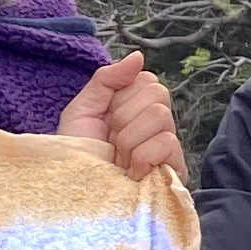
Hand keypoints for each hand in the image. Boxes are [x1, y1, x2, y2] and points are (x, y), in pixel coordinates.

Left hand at [61, 53, 185, 180]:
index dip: (122, 97)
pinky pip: (167, 142)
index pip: (147, 79)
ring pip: (160, 115)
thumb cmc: (76, 156)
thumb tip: (138, 56)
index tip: (105, 120)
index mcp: (135, 108)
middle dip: (123, 117)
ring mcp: (168, 148)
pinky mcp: (175, 169)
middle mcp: (156, 125)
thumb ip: (107, 79)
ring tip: (118, 160)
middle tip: (111, 142)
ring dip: (129, 140)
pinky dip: (142, 156)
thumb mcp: (82, 110)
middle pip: (157, 93)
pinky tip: (131, 173)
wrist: (75, 193)